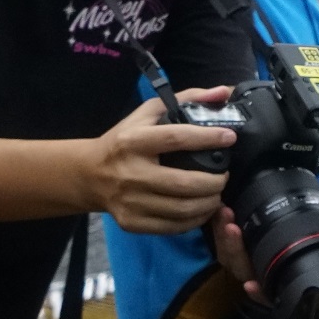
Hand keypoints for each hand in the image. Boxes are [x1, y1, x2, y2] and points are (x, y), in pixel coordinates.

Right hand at [89, 90, 235, 234]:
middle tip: (225, 175)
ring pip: (183, 209)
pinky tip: (201, 209)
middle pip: (185, 183)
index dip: (208, 138)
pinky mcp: (131, 222)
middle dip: (215, 181)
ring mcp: (130, 201)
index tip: (229, 138)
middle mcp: (131, 173)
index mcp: (133, 141)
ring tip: (216, 193)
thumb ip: (187, 99)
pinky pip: (173, 227)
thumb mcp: (148, 113)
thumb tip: (222, 92)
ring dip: (209, 202)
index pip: (176, 138)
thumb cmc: (124, 140)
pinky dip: (195, 220)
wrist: (89, 174)